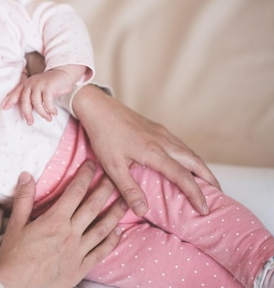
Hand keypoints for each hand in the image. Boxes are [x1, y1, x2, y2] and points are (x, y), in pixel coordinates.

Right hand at [0, 161, 126, 287]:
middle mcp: (70, 234)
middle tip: (115, 176)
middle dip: (105, 189)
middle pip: (92, 207)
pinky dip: (111, 242)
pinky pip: (100, 252)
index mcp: (54, 221)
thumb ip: (24, 198)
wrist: (17, 287)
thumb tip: (27, 175)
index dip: (84, 176)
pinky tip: (118, 233)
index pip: (74, 192)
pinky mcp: (80, 267)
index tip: (91, 164)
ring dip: (115, 213)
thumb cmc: (14, 256)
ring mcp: (78, 251)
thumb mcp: (16, 224)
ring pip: (102, 229)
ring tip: (125, 201)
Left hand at [2, 65, 85, 124]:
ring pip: (36, 103)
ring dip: (42, 113)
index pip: (16, 93)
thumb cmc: (51, 84)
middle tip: (30, 122)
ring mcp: (39, 84)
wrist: (64, 72)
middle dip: (27, 113)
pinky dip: (50, 109)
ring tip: (48, 118)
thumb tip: (28, 111)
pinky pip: (47, 101)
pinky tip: (54, 113)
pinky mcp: (48, 86)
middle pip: (25, 101)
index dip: (10, 100)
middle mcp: (31, 83)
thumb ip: (32, 97)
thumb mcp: (39, 89)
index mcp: (27, 84)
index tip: (4, 108)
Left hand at [73, 85, 219, 216]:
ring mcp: (161, 132)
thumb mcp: (112, 166)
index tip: (204, 209)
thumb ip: (128, 189)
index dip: (196, 194)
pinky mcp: (157, 127)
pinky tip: (186, 162)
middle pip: (195, 161)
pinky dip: (190, 156)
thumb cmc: (104, 136)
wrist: (99, 107)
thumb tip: (143, 211)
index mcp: (154, 152)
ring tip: (207, 182)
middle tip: (218, 196)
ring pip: (189, 151)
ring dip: (201, 167)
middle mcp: (163, 141)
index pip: (183, 176)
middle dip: (209, 179)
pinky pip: (180, 144)